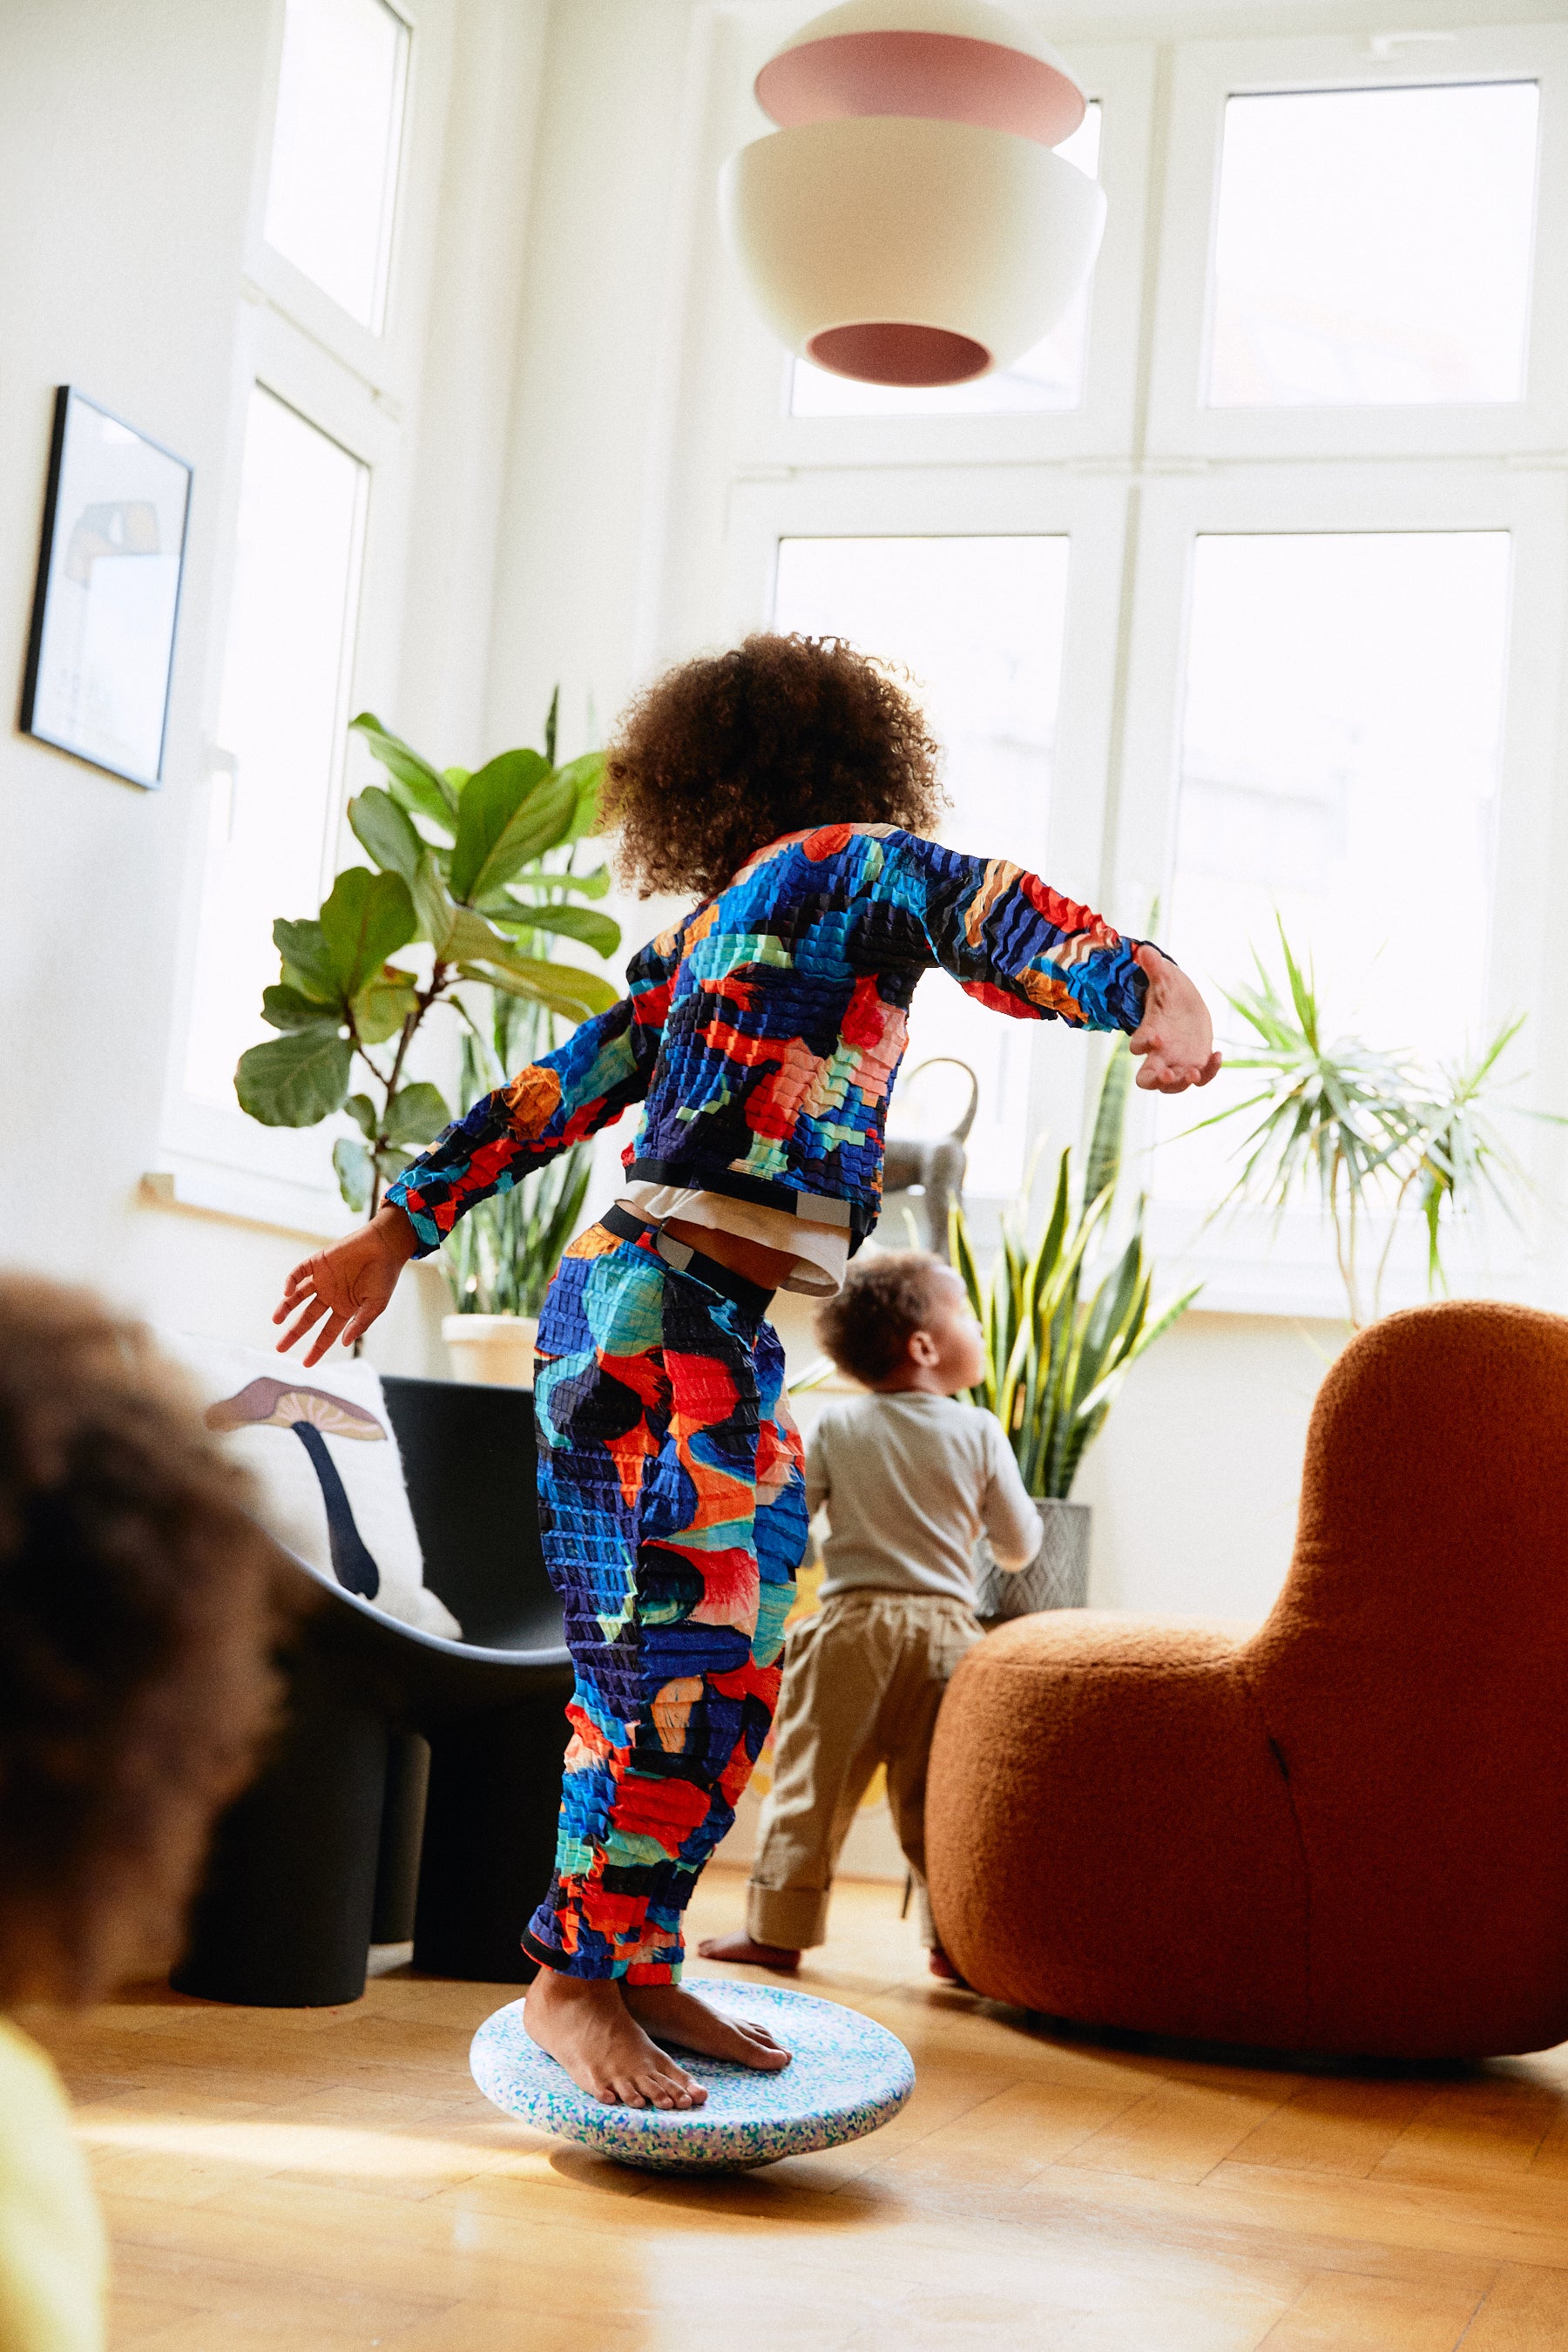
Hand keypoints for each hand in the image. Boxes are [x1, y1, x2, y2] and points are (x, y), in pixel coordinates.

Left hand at [273, 1206, 418, 1366]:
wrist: (385, 1245)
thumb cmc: (385, 1275)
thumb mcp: (376, 1305)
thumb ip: (360, 1323)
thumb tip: (343, 1342)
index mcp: (345, 1308)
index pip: (327, 1333)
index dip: (317, 1349)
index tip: (306, 1364)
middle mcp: (331, 1296)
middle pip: (307, 1318)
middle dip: (293, 1333)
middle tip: (279, 1347)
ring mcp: (323, 1279)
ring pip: (298, 1297)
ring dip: (286, 1308)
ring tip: (276, 1320)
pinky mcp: (318, 1262)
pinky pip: (299, 1273)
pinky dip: (291, 1281)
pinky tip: (287, 1292)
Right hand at [1129, 944, 1221, 1093]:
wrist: (1186, 1005)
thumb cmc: (1170, 993)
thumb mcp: (1164, 980)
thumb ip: (1154, 968)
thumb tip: (1144, 951)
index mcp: (1149, 1033)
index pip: (1138, 1046)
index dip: (1143, 1045)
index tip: (1157, 1038)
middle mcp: (1160, 1054)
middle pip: (1148, 1079)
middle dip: (1157, 1080)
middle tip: (1169, 1075)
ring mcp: (1178, 1062)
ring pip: (1174, 1085)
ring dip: (1182, 1083)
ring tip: (1194, 1074)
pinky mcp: (1197, 1064)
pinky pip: (1202, 1077)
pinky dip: (1210, 1072)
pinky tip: (1219, 1055)